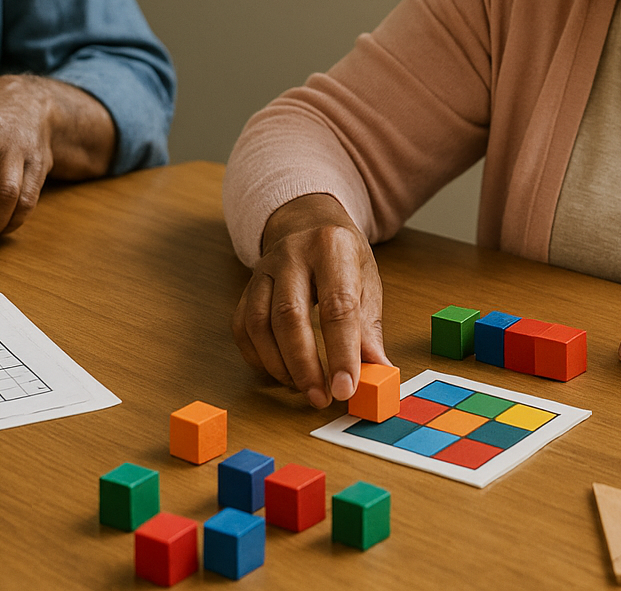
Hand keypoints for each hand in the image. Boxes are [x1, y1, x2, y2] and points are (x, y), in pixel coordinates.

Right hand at [232, 193, 390, 409]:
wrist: (306, 221)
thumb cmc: (342, 256)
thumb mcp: (367, 279)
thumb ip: (369, 326)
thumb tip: (377, 371)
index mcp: (332, 249)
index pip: (337, 306)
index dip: (341, 352)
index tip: (346, 388)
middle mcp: (292, 255)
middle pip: (290, 316)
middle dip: (305, 365)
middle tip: (321, 397)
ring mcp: (263, 270)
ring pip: (260, 324)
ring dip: (280, 365)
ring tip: (303, 388)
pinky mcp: (246, 286)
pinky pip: (243, 328)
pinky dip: (258, 357)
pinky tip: (279, 372)